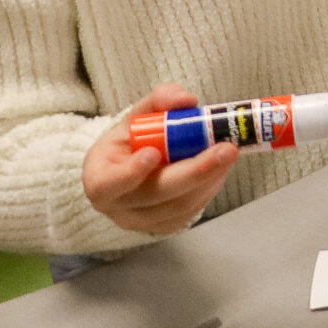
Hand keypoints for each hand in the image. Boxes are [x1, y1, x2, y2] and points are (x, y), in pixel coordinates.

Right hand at [82, 84, 238, 237]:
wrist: (130, 167)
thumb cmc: (132, 140)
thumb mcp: (138, 115)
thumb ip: (159, 100)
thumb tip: (186, 100)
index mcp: (99, 179)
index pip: (109, 184)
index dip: (131, 172)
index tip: (153, 153)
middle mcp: (116, 207)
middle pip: (157, 195)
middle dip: (195, 172)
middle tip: (227, 149)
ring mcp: (140, 222)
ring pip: (179, 206)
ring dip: (209, 179)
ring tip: (228, 154)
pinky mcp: (163, 227)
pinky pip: (189, 212)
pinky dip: (209, 188)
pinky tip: (220, 169)